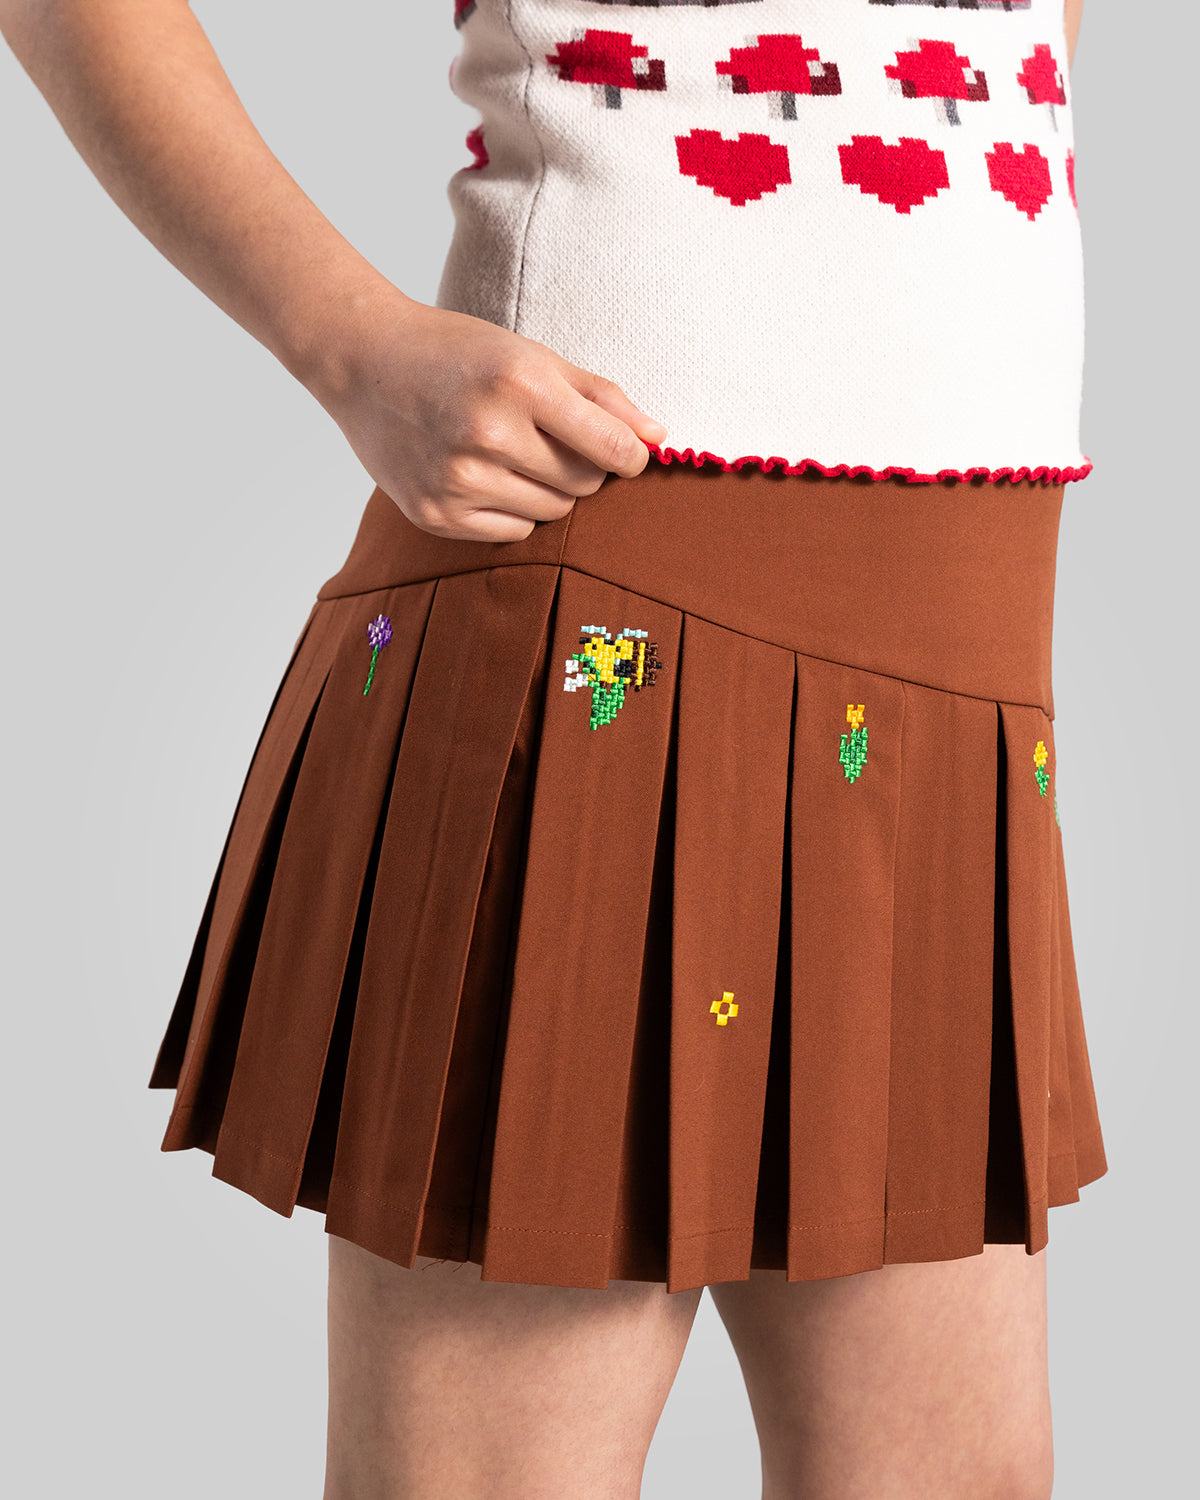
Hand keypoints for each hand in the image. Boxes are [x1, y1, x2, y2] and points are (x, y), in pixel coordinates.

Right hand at [305, 286, 668, 541]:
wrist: (363, 363)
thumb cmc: (457, 354)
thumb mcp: (532, 356)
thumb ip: (601, 398)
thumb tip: (659, 439)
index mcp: (520, 384)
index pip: (612, 449)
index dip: (630, 457)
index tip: (626, 454)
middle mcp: (487, 434)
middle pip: (583, 485)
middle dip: (583, 467)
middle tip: (548, 439)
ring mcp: (457, 480)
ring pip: (551, 513)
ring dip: (548, 490)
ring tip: (514, 454)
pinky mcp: (435, 514)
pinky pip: (512, 532)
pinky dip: (513, 510)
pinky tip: (486, 475)